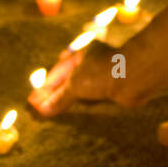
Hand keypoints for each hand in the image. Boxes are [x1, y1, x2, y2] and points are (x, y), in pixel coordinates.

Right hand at [28, 40, 146, 116]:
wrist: (134, 78)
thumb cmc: (103, 72)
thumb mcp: (75, 84)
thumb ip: (59, 97)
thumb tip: (41, 110)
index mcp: (81, 54)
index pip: (57, 72)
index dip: (45, 88)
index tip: (33, 101)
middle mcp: (92, 63)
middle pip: (68, 80)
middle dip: (54, 94)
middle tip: (39, 108)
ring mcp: (103, 76)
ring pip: (81, 90)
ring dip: (68, 100)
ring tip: (53, 112)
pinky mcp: (112, 89)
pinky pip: (92, 98)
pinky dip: (82, 105)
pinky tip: (76, 112)